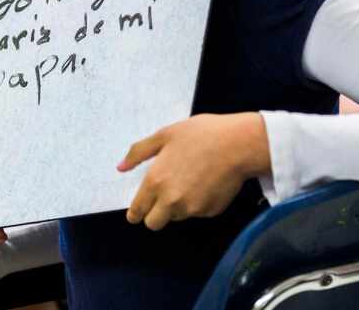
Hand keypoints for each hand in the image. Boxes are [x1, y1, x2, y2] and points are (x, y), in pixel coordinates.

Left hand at [118, 113, 269, 230]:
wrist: (238, 144)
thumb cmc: (200, 134)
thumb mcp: (165, 135)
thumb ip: (139, 152)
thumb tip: (120, 167)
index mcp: (156, 182)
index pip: (138, 211)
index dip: (135, 212)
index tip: (136, 212)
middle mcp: (171, 201)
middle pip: (154, 224)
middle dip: (154, 214)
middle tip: (161, 198)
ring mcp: (192, 209)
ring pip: (176, 217)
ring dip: (176, 207)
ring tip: (188, 181)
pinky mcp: (210, 212)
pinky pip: (197, 213)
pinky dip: (197, 203)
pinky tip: (206, 182)